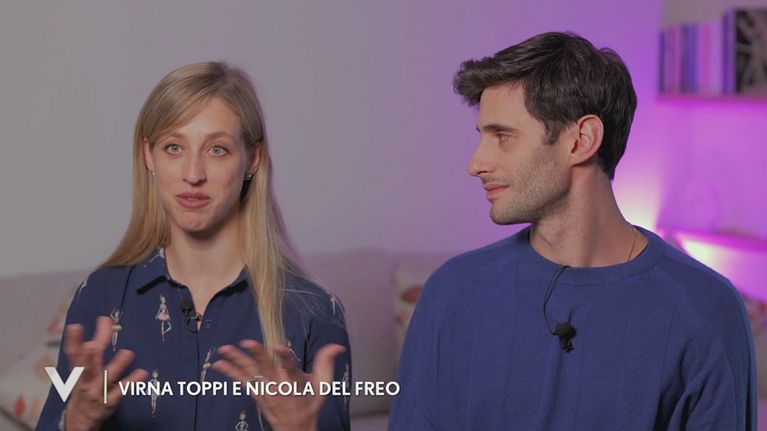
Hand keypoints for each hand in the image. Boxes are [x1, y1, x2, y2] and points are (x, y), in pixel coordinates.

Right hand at [63, 316, 147, 430]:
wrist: (81, 418)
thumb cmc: (85, 385)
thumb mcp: (81, 369)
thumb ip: (91, 346)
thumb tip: (102, 322)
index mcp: (78, 371)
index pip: (73, 355)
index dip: (73, 341)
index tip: (76, 326)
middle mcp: (86, 381)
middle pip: (88, 366)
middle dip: (90, 356)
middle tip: (92, 344)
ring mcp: (98, 391)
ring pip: (107, 378)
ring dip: (117, 366)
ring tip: (127, 353)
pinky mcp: (111, 400)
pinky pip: (122, 390)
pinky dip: (132, 382)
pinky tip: (142, 372)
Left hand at [213, 340, 344, 430]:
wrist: (296, 426)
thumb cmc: (310, 402)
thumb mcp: (323, 384)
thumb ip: (326, 362)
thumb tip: (338, 346)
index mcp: (295, 380)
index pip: (290, 366)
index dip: (284, 356)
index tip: (278, 346)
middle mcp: (278, 384)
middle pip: (267, 367)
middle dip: (257, 354)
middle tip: (247, 341)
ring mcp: (265, 389)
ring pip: (250, 372)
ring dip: (236, 360)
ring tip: (224, 348)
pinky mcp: (257, 393)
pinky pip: (242, 381)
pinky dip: (229, 372)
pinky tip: (218, 363)